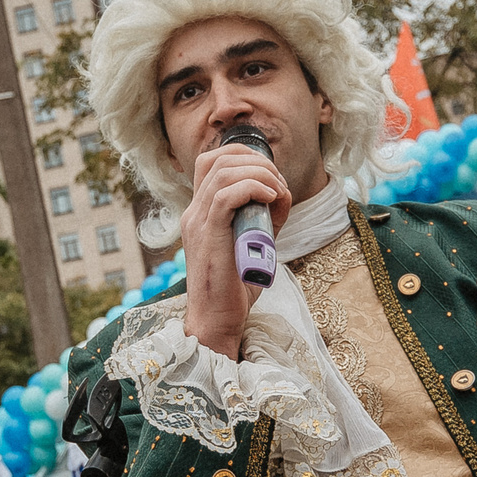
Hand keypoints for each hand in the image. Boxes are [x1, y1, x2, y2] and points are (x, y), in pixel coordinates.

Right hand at [180, 138, 291, 355]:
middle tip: (278, 183)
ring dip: (259, 174)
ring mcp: (198, 222)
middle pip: (218, 159)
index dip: (243, 156)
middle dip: (255, 161)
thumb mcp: (253, 243)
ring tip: (278, 192)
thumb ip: (263, 218)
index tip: (271, 174)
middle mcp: (194, 212)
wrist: (217, 320)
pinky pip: (226, 196)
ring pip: (223, 172)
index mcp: (200, 212)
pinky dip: (253, 188)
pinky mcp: (208, 235)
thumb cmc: (235, 288)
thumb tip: (282, 194)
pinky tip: (271, 199)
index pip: (211, 161)